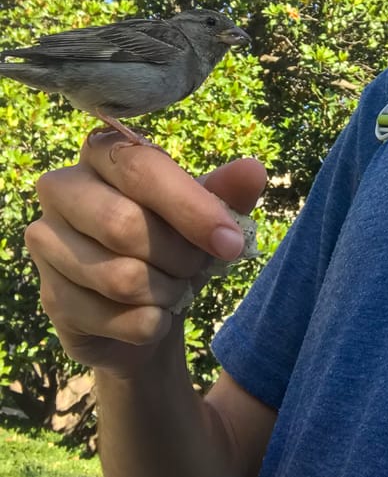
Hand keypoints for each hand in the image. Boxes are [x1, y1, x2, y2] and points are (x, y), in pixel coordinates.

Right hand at [24, 130, 266, 377]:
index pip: (141, 169)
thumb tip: (253, 171)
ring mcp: (46, 243)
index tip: (231, 242)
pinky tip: (154, 318)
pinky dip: (149, 324)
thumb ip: (228, 193)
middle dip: (179, 256)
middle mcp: (62, 188)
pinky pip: (110, 317)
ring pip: (119, 276)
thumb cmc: (175, 244)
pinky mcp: (49, 296)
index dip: (191, 208)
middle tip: (199, 267)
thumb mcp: (207, 215)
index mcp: (103, 152)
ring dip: (167, 293)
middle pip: (123, 224)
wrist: (147, 310)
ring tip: (176, 290)